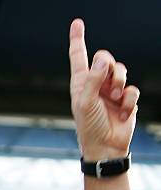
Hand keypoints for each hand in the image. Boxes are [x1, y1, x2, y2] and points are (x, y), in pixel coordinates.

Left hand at [69, 18, 139, 160]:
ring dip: (120, 84)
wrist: (105, 147)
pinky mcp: (125, 99)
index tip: (77, 23)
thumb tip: (102, 60)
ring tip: (115, 99)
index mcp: (80, 83)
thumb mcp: (85, 103)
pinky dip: (129, 100)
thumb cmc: (89, 127)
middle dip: (110, 68)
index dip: (77, 40)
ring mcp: (111, 91)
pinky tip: (123, 113)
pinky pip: (133, 89)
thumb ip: (93, 80)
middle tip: (109, 86)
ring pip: (121, 71)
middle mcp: (95, 84)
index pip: (78, 57)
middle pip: (106, 58)